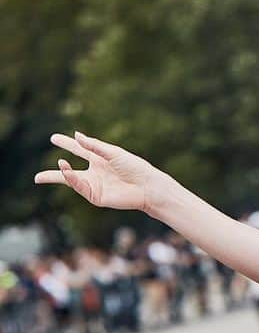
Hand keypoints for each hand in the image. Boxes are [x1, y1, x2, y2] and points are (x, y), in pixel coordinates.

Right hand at [34, 132, 163, 212]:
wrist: (147, 186)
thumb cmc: (135, 167)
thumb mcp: (112, 153)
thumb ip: (93, 146)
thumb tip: (76, 135)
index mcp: (99, 160)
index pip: (79, 150)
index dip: (67, 144)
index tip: (53, 138)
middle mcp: (95, 173)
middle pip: (69, 172)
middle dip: (54, 174)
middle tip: (37, 177)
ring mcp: (95, 186)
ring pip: (72, 182)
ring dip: (62, 174)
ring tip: (59, 164)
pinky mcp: (97, 197)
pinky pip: (80, 188)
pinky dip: (72, 180)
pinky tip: (67, 171)